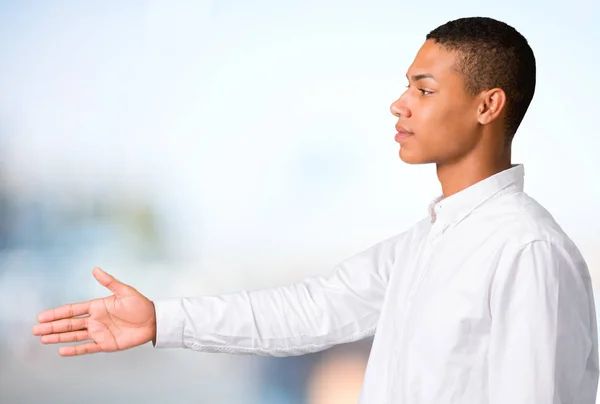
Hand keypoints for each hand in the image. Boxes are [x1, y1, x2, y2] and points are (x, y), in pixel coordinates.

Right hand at [32, 267, 156, 356]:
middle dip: (52, 327)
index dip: (57, 313)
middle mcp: (95, 320)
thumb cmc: (141, 305)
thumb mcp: (125, 291)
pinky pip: (87, 348)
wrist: (154, 320)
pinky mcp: (106, 344)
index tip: (42, 316)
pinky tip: (61, 350)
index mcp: (97, 306)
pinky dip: (74, 350)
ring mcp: (99, 333)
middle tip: (36, 329)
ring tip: (43, 339)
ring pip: (74, 336)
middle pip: (69, 324)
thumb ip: (109, 282)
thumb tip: (95, 269)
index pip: (72, 310)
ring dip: (59, 337)